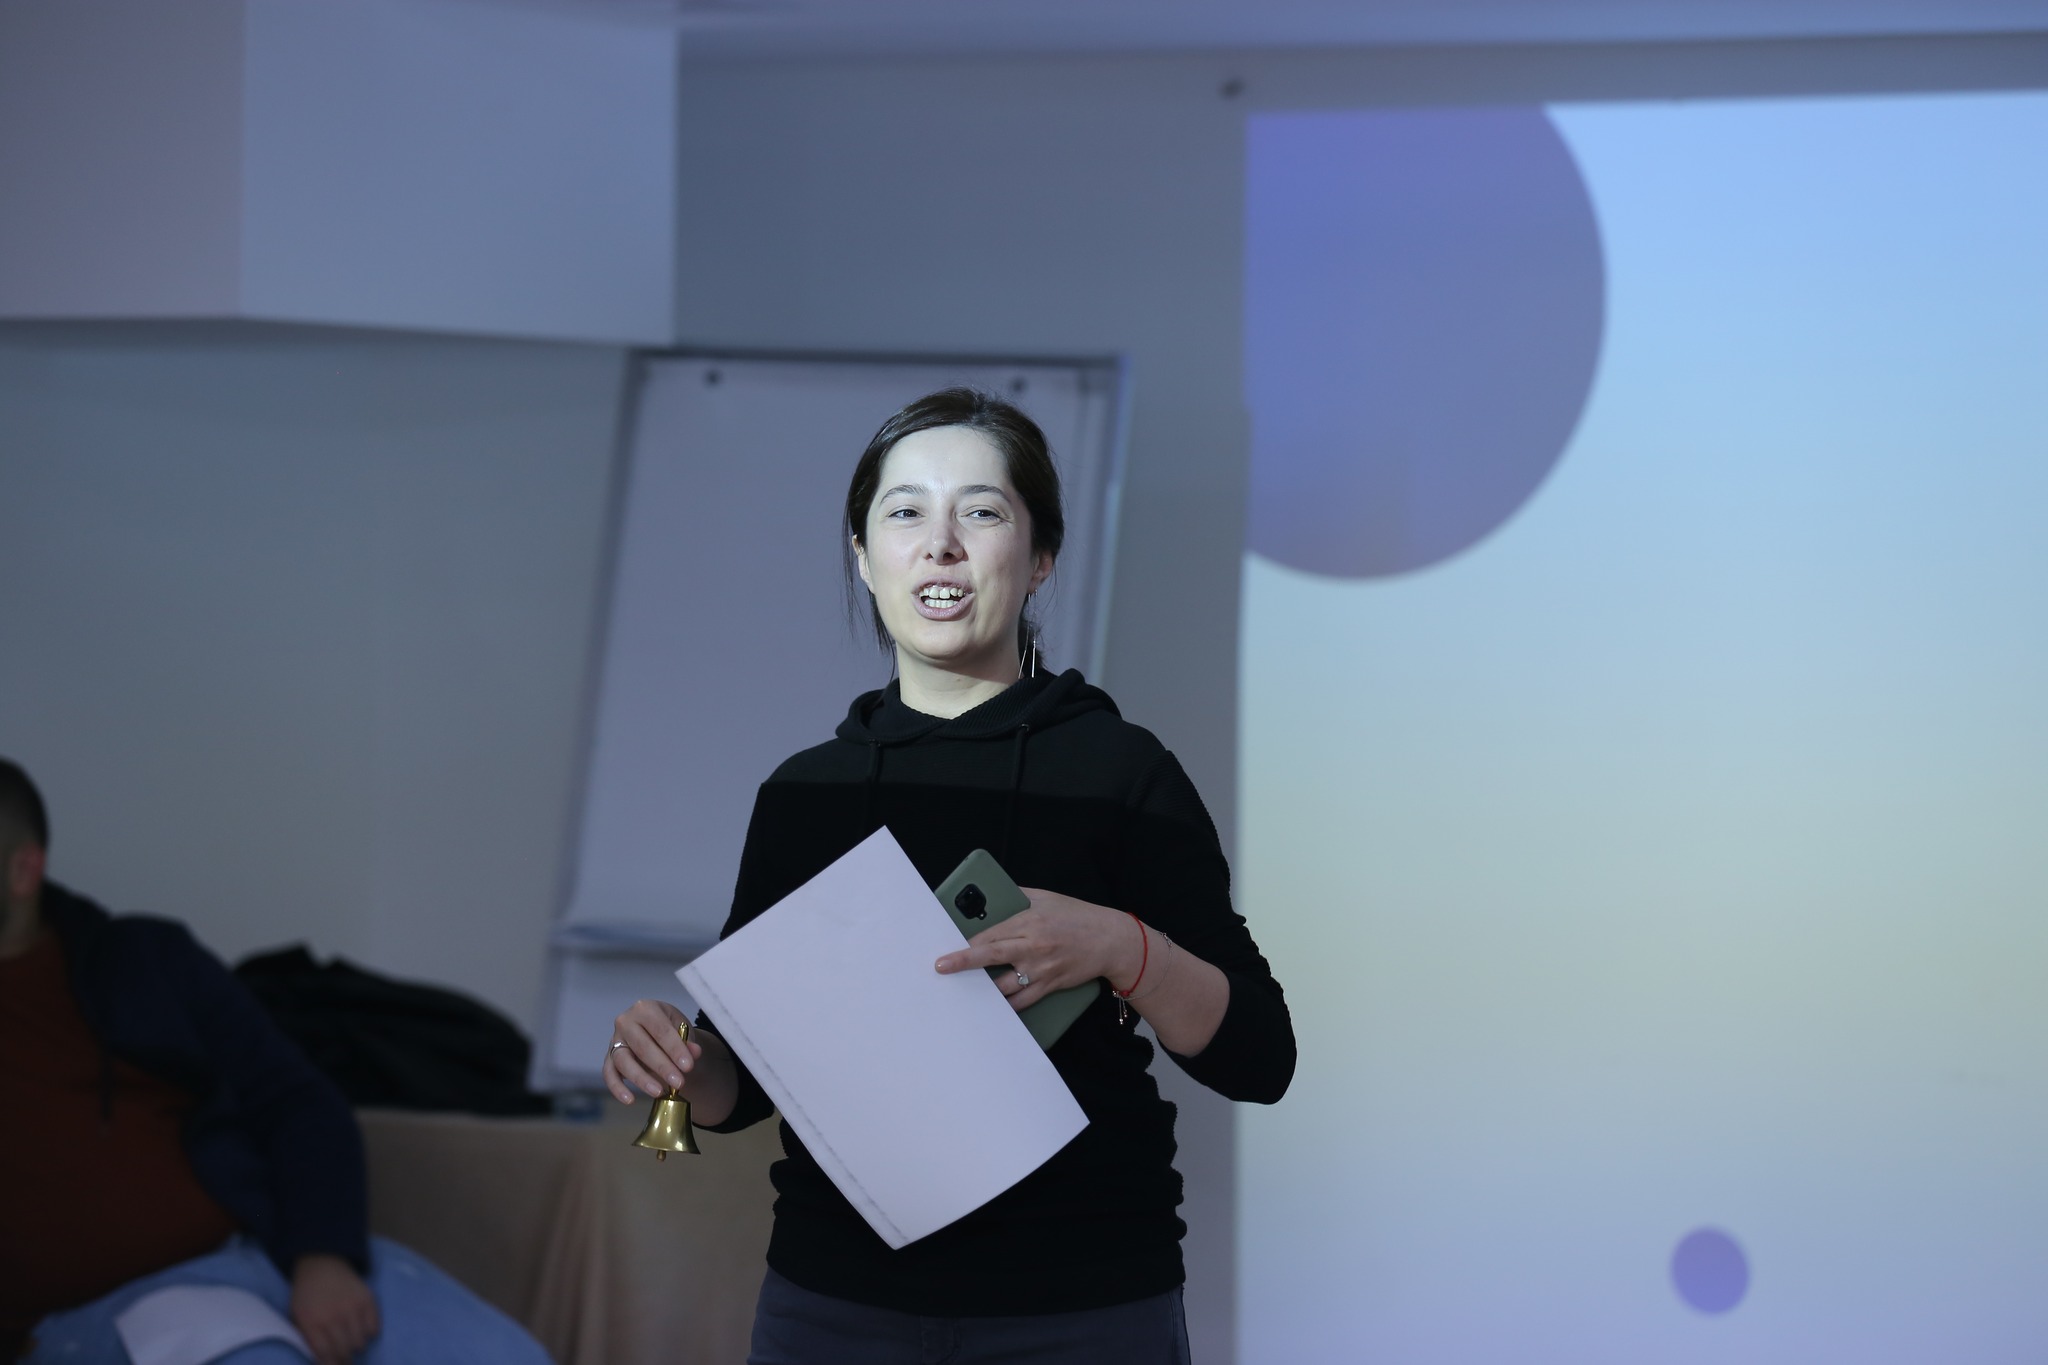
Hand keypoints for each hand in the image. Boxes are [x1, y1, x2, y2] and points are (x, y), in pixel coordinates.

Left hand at [289, 1254, 377, 1364]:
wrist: (322, 1263)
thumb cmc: (306, 1294)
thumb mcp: (298, 1316)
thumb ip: (308, 1338)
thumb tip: (324, 1360)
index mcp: (312, 1322)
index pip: (325, 1354)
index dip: (332, 1364)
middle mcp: (333, 1317)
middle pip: (344, 1350)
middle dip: (345, 1360)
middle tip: (346, 1361)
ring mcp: (352, 1308)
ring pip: (360, 1342)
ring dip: (357, 1347)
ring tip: (353, 1344)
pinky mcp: (367, 1299)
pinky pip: (374, 1327)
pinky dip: (370, 1333)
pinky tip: (363, 1330)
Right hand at [605, 998, 699, 1101]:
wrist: (658, 1034)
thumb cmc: (670, 1030)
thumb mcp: (683, 1030)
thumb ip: (689, 1041)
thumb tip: (695, 1052)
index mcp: (645, 1008)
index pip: (661, 1030)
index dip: (675, 1049)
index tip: (688, 1066)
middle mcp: (626, 1021)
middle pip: (642, 1046)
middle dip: (662, 1066)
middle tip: (679, 1082)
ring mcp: (614, 1040)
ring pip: (623, 1061)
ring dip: (642, 1079)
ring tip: (660, 1092)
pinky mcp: (609, 1057)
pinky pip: (608, 1074)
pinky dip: (617, 1088)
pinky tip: (630, 1100)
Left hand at [934, 888, 1140, 1011]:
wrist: (1110, 940)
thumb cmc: (1077, 916)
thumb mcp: (1046, 898)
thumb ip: (1018, 896)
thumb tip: (993, 896)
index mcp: (1029, 922)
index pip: (990, 934)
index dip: (967, 943)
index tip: (948, 947)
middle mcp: (1033, 947)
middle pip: (991, 957)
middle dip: (963, 963)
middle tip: (942, 967)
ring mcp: (1041, 969)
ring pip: (1004, 985)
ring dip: (982, 990)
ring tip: (964, 992)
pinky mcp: (1050, 985)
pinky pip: (1023, 1001)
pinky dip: (1006, 1006)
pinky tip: (993, 1008)